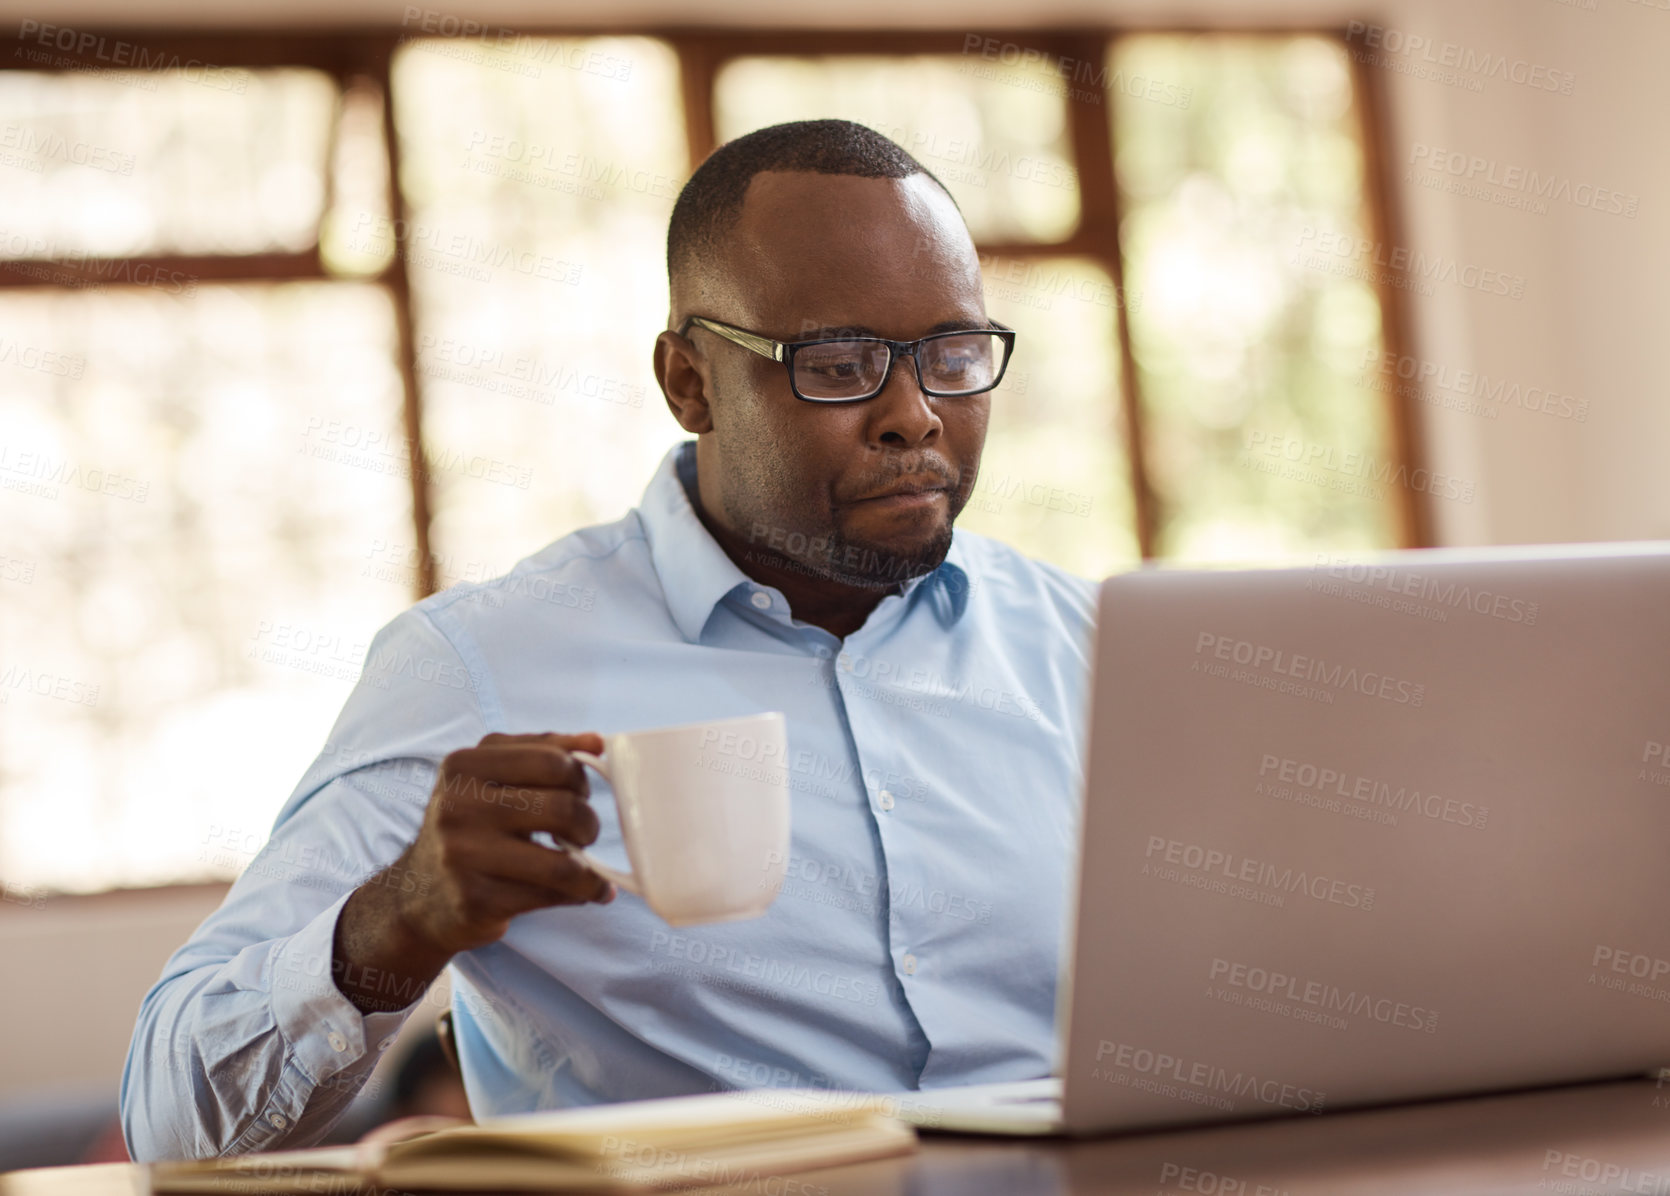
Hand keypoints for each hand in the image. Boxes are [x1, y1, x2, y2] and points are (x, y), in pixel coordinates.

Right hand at [394, 731, 617, 954]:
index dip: (579, 778)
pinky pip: (550, 896)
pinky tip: (586, 892)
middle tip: (584, 833)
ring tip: (588, 868)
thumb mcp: (491, 777)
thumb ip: (542, 751)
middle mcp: (458, 807)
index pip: (552, 761)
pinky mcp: (475, 900)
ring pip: (561, 863)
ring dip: (590, 869)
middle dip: (588, 823)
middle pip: (562, 809)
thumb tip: (596, 743)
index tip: (580, 794)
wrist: (418, 894)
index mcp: (463, 765)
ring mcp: (464, 856)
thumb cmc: (470, 827)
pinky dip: (581, 894)